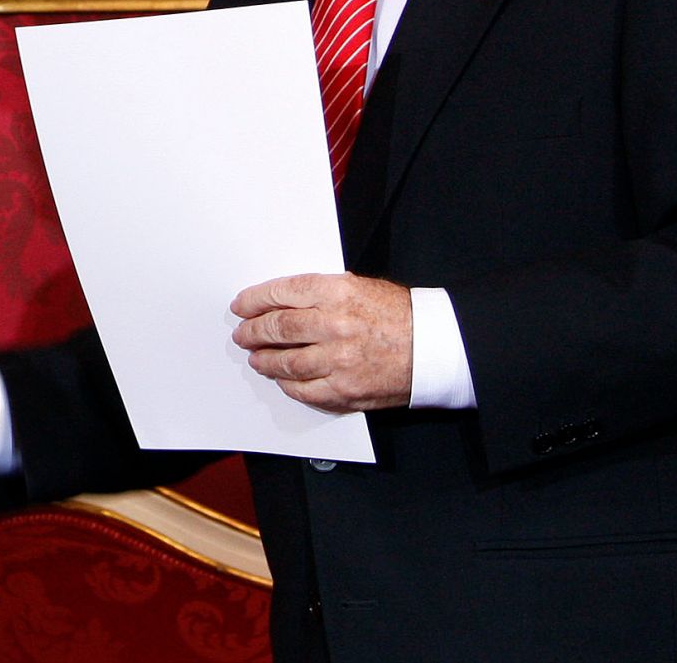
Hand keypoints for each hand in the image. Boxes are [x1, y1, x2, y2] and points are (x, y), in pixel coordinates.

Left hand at [230, 273, 411, 411]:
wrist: (435, 346)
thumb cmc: (399, 314)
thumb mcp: (357, 286)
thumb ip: (318, 293)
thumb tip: (279, 303)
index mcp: (337, 293)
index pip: (281, 294)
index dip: (254, 301)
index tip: (241, 306)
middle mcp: (335, 325)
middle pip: (277, 329)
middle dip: (253, 331)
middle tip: (243, 334)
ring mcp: (339, 360)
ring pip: (285, 363)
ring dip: (264, 361)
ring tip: (257, 357)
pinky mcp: (346, 389)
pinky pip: (304, 390)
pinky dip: (288, 384)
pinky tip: (282, 379)